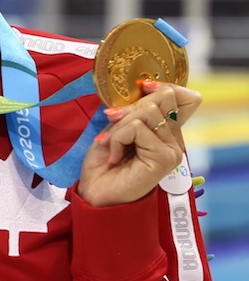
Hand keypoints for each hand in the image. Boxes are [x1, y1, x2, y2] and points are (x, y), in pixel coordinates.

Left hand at [78, 81, 201, 206]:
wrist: (95, 194)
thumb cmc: (104, 163)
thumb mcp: (117, 129)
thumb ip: (133, 111)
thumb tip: (143, 87)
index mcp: (166, 131)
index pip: (185, 97)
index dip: (164, 86)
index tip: (141, 89)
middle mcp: (174, 140)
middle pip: (165, 97)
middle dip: (131, 107)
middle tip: (113, 125)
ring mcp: (172, 150)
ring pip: (148, 111)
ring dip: (120, 125)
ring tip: (112, 145)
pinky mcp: (164, 158)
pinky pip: (137, 128)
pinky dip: (117, 137)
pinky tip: (114, 156)